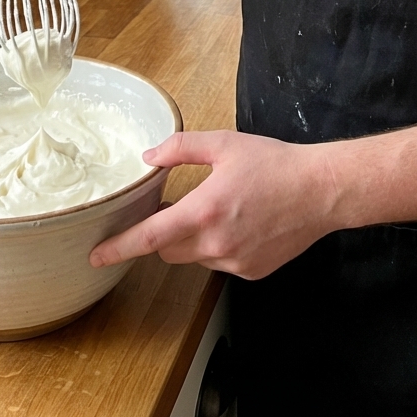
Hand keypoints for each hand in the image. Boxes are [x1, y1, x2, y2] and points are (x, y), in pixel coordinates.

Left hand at [89, 130, 339, 279]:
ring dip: (194, 239)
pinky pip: (221, 262)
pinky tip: (242, 223)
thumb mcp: (224, 144)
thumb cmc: (273, 163)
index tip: (96, 255)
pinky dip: (220, 246)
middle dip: (164, 233)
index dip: (119, 247)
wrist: (321, 190)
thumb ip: (181, 148)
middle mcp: (215, 243)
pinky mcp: (251, 272)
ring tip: (219, 209)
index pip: (150, 237)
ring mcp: (234, 262)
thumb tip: (149, 157)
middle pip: (168, 250)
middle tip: (177, 205)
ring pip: (195, 257)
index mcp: (204, 210)